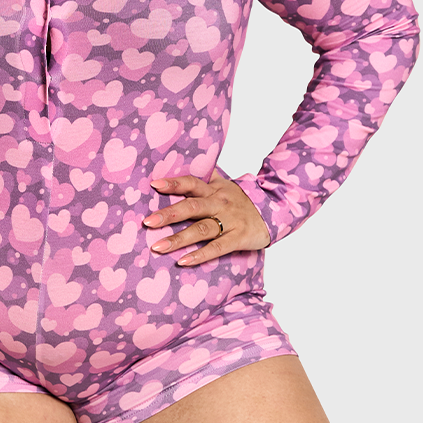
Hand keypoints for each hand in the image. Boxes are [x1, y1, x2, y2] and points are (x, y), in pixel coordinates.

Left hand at [143, 171, 270, 266]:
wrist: (275, 211)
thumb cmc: (242, 200)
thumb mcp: (225, 185)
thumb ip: (206, 178)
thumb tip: (185, 161)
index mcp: (214, 189)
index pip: (191, 183)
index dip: (174, 183)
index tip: (153, 184)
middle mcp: (220, 203)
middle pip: (192, 207)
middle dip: (169, 214)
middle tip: (147, 222)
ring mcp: (230, 221)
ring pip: (201, 229)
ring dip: (178, 239)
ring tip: (158, 247)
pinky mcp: (239, 238)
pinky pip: (217, 248)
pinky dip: (200, 255)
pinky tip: (183, 261)